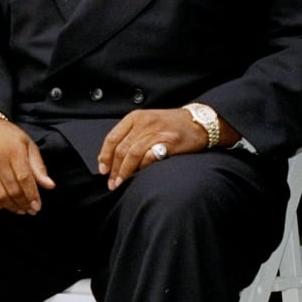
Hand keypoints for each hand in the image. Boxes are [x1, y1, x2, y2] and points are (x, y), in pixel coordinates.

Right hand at [0, 119, 54, 214]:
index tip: (37, 206)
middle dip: (23, 203)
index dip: (32, 195)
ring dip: (11, 207)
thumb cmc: (7, 136)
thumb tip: (50, 186)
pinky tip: (4, 205)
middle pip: (12, 189)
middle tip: (30, 210)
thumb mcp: (27, 144)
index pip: (25, 178)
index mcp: (14, 151)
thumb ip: (38, 166)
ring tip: (20, 209)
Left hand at [97, 108, 211, 190]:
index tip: (102, 169)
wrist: (198, 122)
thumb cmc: (170, 124)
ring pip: (132, 155)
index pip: (112, 137)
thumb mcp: (147, 121)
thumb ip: (131, 134)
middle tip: (111, 183)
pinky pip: (149, 157)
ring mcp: (156, 132)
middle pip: (121, 149)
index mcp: (135, 117)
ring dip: (124, 172)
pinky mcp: (169, 143)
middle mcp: (144, 123)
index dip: (105, 155)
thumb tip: (112, 158)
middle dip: (114, 169)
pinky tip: (138, 176)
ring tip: (120, 183)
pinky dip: (141, 168)